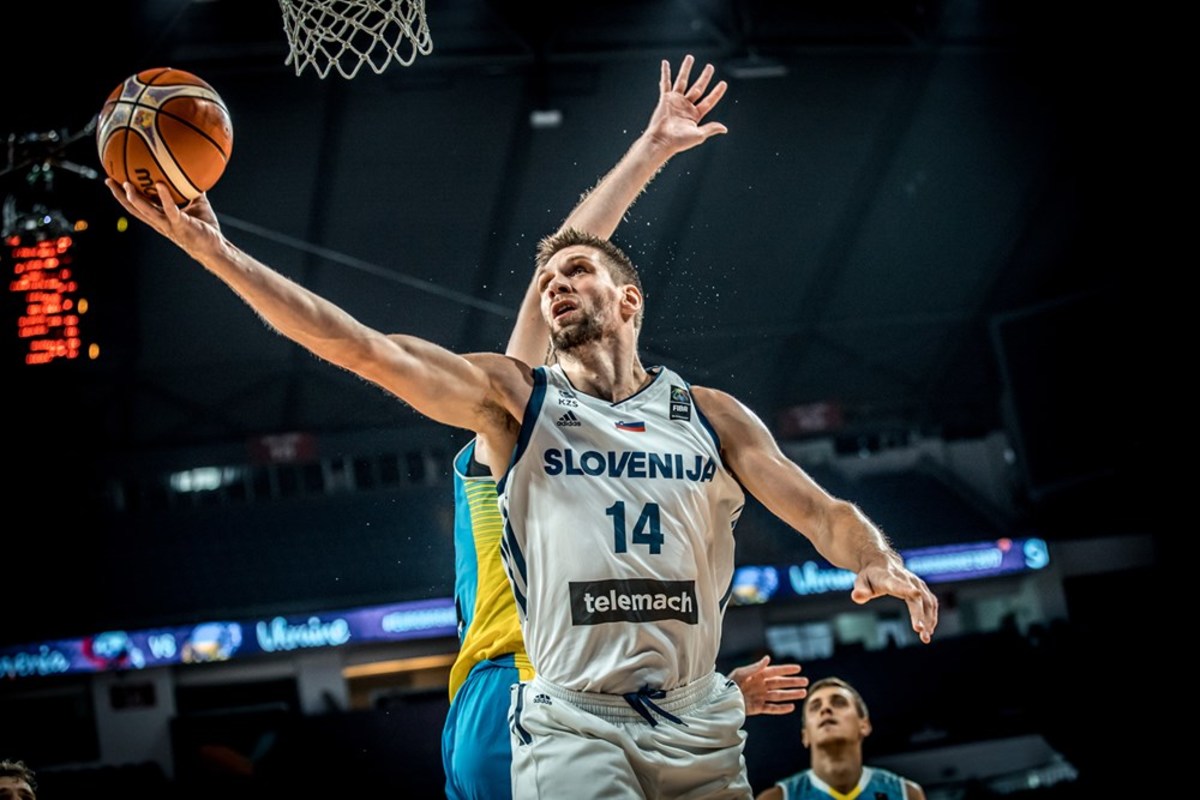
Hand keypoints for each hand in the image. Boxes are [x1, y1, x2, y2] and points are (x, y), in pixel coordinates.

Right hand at [106, 179, 222, 260]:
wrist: (215, 247)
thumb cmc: (205, 227)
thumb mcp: (197, 204)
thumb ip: (191, 190)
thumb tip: (194, 172)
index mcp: (160, 218)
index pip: (137, 206)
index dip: (123, 195)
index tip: (113, 181)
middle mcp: (160, 222)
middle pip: (133, 209)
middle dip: (119, 196)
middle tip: (108, 180)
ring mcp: (169, 225)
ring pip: (145, 211)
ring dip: (134, 198)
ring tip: (126, 183)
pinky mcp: (181, 224)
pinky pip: (170, 209)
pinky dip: (164, 197)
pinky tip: (160, 184)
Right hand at [645, 54, 727, 154]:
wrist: (661, 141)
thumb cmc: (678, 142)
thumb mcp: (698, 135)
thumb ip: (711, 128)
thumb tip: (724, 128)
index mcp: (695, 115)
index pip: (709, 100)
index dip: (717, 92)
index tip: (723, 83)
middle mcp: (686, 106)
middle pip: (698, 87)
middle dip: (704, 77)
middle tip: (710, 67)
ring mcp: (675, 101)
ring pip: (682, 81)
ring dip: (686, 69)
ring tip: (690, 57)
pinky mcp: (665, 99)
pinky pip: (665, 83)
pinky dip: (665, 73)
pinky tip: (665, 63)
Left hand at [729, 655, 808, 715]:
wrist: (720, 700)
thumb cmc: (729, 683)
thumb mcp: (741, 673)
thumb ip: (755, 667)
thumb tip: (768, 658)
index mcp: (757, 675)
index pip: (775, 671)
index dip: (786, 670)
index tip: (798, 668)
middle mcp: (761, 685)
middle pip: (780, 683)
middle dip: (793, 682)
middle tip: (806, 681)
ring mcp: (760, 697)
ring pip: (779, 695)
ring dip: (791, 694)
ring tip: (803, 693)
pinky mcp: (758, 708)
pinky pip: (772, 708)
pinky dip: (781, 708)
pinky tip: (791, 707)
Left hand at [851, 556, 938, 643]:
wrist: (881, 562)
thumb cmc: (870, 575)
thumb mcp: (860, 581)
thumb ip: (860, 590)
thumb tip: (856, 597)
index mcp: (889, 578)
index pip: (898, 583)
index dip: (907, 589)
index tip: (916, 594)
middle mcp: (906, 579)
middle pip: (916, 598)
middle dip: (920, 615)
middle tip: (921, 632)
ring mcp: (916, 583)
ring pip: (927, 601)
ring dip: (929, 619)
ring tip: (926, 637)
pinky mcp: (922, 587)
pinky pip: (931, 602)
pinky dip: (932, 616)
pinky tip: (930, 629)